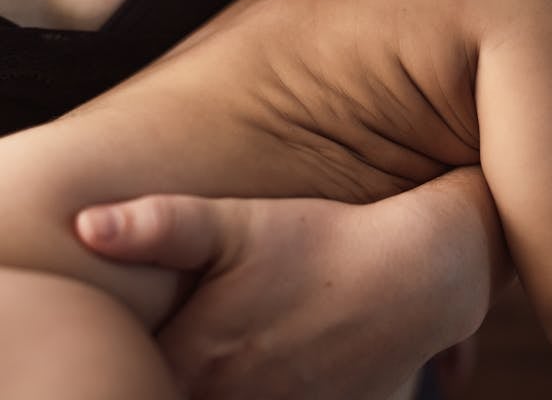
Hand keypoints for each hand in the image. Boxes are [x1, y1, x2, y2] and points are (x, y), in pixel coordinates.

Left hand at [75, 168, 509, 399]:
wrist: (411, 276)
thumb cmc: (320, 243)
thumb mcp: (238, 224)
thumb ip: (159, 227)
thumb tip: (85, 224)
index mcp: (196, 360)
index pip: (133, 378)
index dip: (129, 366)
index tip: (131, 349)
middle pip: (174, 393)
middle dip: (170, 375)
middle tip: (200, 340)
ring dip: (222, 386)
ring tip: (244, 351)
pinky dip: (273, 392)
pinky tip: (279, 368)